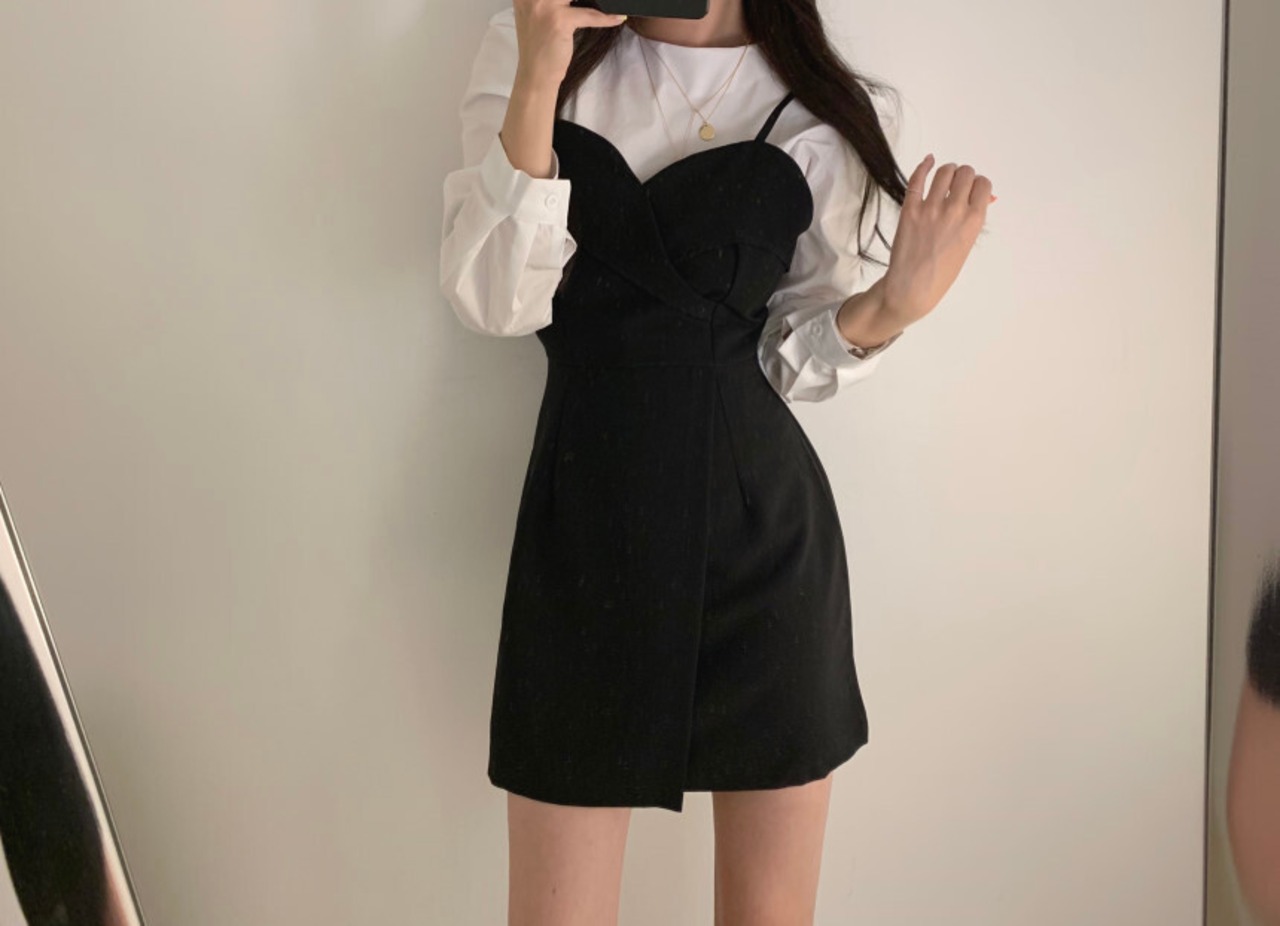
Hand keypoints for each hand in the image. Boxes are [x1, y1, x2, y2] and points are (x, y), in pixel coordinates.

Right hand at [513, 0, 628, 90]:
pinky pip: (589, 14)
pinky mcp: (559, 20)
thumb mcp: (539, 15)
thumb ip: (552, 0)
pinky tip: (618, 18)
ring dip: (598, 0)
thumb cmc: (541, 47)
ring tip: (611, 3)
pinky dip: (606, 17)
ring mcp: (544, 5)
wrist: (536, 75)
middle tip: (598, 1)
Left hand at [881, 155, 995, 323]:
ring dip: (948, 170)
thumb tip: (987, 197)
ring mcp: (930, 209)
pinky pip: (918, 178)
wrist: (912, 288)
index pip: (983, 184)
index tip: (973, 191)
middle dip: (964, 176)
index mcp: (973, 221)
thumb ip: (974, 218)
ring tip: (945, 177)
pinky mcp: (909, 210)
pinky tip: (928, 161)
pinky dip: (924, 165)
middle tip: (958, 185)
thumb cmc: (942, 272)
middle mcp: (954, 211)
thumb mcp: (966, 245)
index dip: (979, 185)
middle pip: (965, 173)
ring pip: (944, 171)